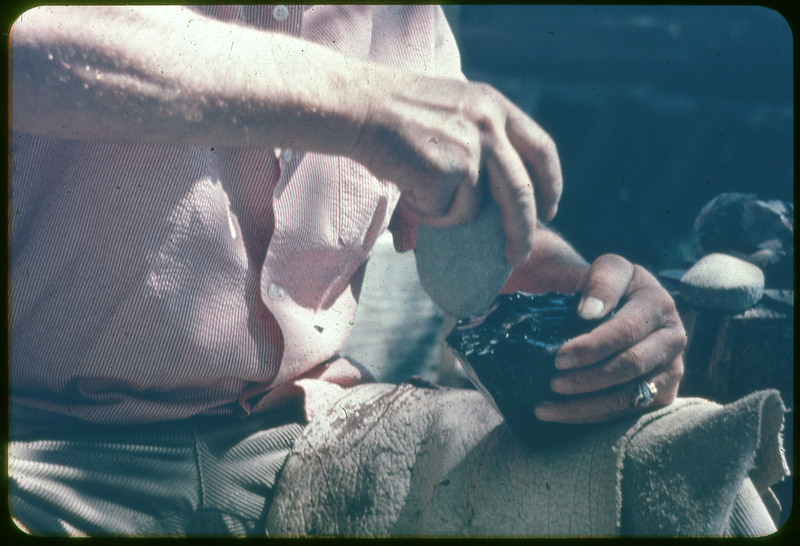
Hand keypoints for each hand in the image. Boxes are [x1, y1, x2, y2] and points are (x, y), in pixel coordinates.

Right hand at [354, 75, 562, 266]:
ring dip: (444, 213)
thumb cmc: (395, 115)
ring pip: (473, 210)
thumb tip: (499, 201)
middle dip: (523, 231)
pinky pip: (444, 213)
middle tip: (517, 255)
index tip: (550, 210)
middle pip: (521, 192)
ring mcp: (472, 147)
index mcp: (496, 106)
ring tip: (415, 186)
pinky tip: (405, 182)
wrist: (359, 107)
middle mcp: (490, 124)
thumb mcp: (454, 112)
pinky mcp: (450, 170)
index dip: (550, 185)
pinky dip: (423, 210)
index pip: (541, 150)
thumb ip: (483, 141)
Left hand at [534, 254, 685, 422]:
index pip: (626, 331)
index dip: (592, 347)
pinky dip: (592, 416)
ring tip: (546, 408)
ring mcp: (672, 370)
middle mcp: (674, 338)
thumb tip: (589, 311)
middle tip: (553, 383)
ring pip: (630, 397)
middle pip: (630, 367)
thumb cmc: (607, 287)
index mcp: (659, 305)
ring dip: (585, 406)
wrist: (619, 306)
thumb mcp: (607, 270)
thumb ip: (601, 282)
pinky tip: (560, 414)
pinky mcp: (663, 395)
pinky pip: (627, 413)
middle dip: (588, 379)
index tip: (559, 358)